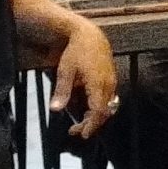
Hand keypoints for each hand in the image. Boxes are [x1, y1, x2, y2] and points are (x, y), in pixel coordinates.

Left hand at [52, 18, 120, 139]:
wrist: (90, 35)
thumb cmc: (76, 51)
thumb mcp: (65, 71)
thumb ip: (62, 91)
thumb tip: (55, 109)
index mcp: (98, 83)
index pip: (99, 111)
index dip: (91, 125)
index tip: (82, 133)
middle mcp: (109, 84)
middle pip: (105, 112)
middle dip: (92, 124)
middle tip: (75, 131)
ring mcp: (112, 81)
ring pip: (108, 106)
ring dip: (95, 116)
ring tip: (81, 123)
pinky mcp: (111, 79)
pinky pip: (109, 98)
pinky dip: (99, 107)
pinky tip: (87, 108)